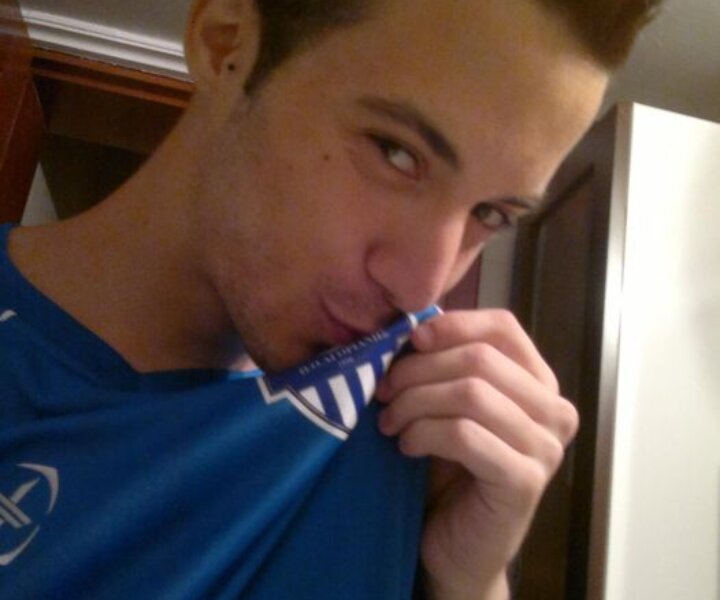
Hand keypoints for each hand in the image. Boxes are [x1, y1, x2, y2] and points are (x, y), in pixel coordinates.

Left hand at [376, 310, 578, 598]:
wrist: (454, 543)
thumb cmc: (447, 469)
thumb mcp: (445, 406)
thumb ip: (442, 366)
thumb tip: (413, 325)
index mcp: (538, 383)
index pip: (503, 328)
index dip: (453, 325)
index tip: (410, 339)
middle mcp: (554, 410)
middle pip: (480, 359)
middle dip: (419, 369)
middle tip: (383, 390)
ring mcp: (546, 448)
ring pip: (471, 393)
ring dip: (415, 402)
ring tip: (390, 421)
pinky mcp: (526, 482)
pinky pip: (466, 435)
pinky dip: (425, 434)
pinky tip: (407, 445)